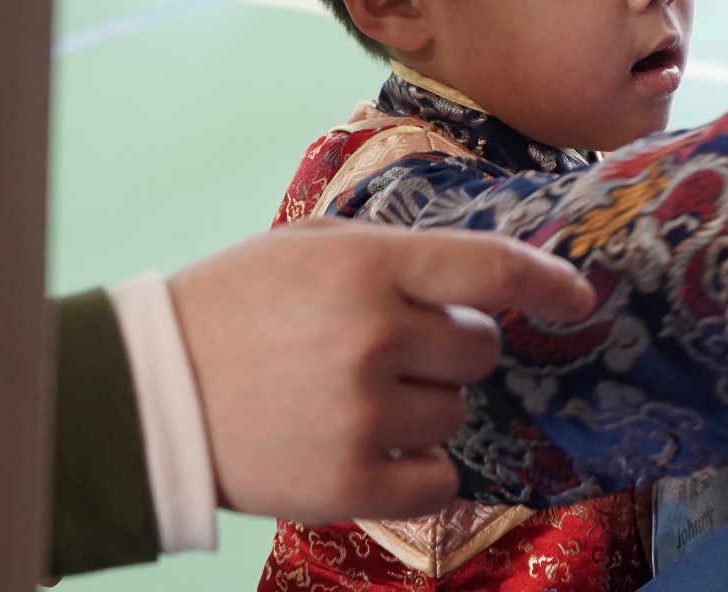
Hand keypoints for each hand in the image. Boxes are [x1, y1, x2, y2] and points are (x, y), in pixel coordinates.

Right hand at [167, 223, 596, 525]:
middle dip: (452, 347)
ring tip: (354, 396)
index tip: (579, 296)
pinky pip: (438, 478)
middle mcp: (375, 336)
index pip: (489, 267)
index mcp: (366, 266)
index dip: (547, 281)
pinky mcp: (351, 481)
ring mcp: (365, 414)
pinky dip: (416, 468)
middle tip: (393, 349)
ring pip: (455, 412)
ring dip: (423, 405)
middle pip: (479, 346)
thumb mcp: (306, 246)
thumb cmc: (232, 309)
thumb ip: (393, 254)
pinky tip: (367, 446)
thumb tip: (479, 278)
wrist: (148, 395)